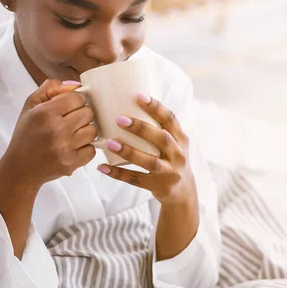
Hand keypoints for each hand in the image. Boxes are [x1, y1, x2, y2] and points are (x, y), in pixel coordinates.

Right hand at [0, 79, 97, 188]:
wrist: (20, 168)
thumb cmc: (26, 135)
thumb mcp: (30, 106)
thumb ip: (50, 89)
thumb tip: (75, 85)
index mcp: (45, 113)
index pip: (78, 98)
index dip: (75, 101)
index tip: (68, 108)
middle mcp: (56, 130)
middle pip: (88, 113)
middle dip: (81, 115)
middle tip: (70, 121)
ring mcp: (64, 148)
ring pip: (92, 131)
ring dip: (85, 132)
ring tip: (72, 135)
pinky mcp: (70, 164)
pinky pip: (92, 150)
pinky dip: (85, 149)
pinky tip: (72, 147)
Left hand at [96, 93, 197, 209]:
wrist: (183, 191)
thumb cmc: (170, 159)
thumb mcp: (172, 143)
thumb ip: (156, 128)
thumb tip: (125, 102)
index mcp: (181, 139)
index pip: (170, 119)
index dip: (156, 107)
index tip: (138, 96)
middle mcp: (178, 155)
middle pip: (161, 139)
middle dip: (141, 128)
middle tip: (119, 119)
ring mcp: (170, 172)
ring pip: (150, 162)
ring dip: (129, 151)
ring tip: (110, 142)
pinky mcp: (160, 187)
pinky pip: (136, 180)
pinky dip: (118, 174)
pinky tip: (103, 167)